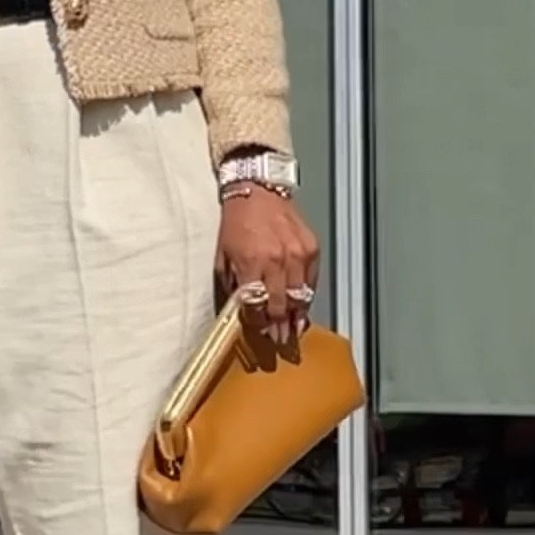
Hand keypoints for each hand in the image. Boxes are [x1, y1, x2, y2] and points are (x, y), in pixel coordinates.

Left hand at [217, 184, 320, 351]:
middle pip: (280, 306)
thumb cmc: (236, 222)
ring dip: (296, 318)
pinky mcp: (311, 248)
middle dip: (279, 328)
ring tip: (293, 333)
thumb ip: (232, 285)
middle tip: (279, 344)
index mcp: (251, 262)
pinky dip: (307, 296)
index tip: (259, 334)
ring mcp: (297, 254)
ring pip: (300, 297)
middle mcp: (276, 260)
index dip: (258, 323)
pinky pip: (311, 281)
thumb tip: (239, 311)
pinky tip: (302, 308)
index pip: (257, 305)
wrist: (257, 190)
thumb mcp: (223, 255)